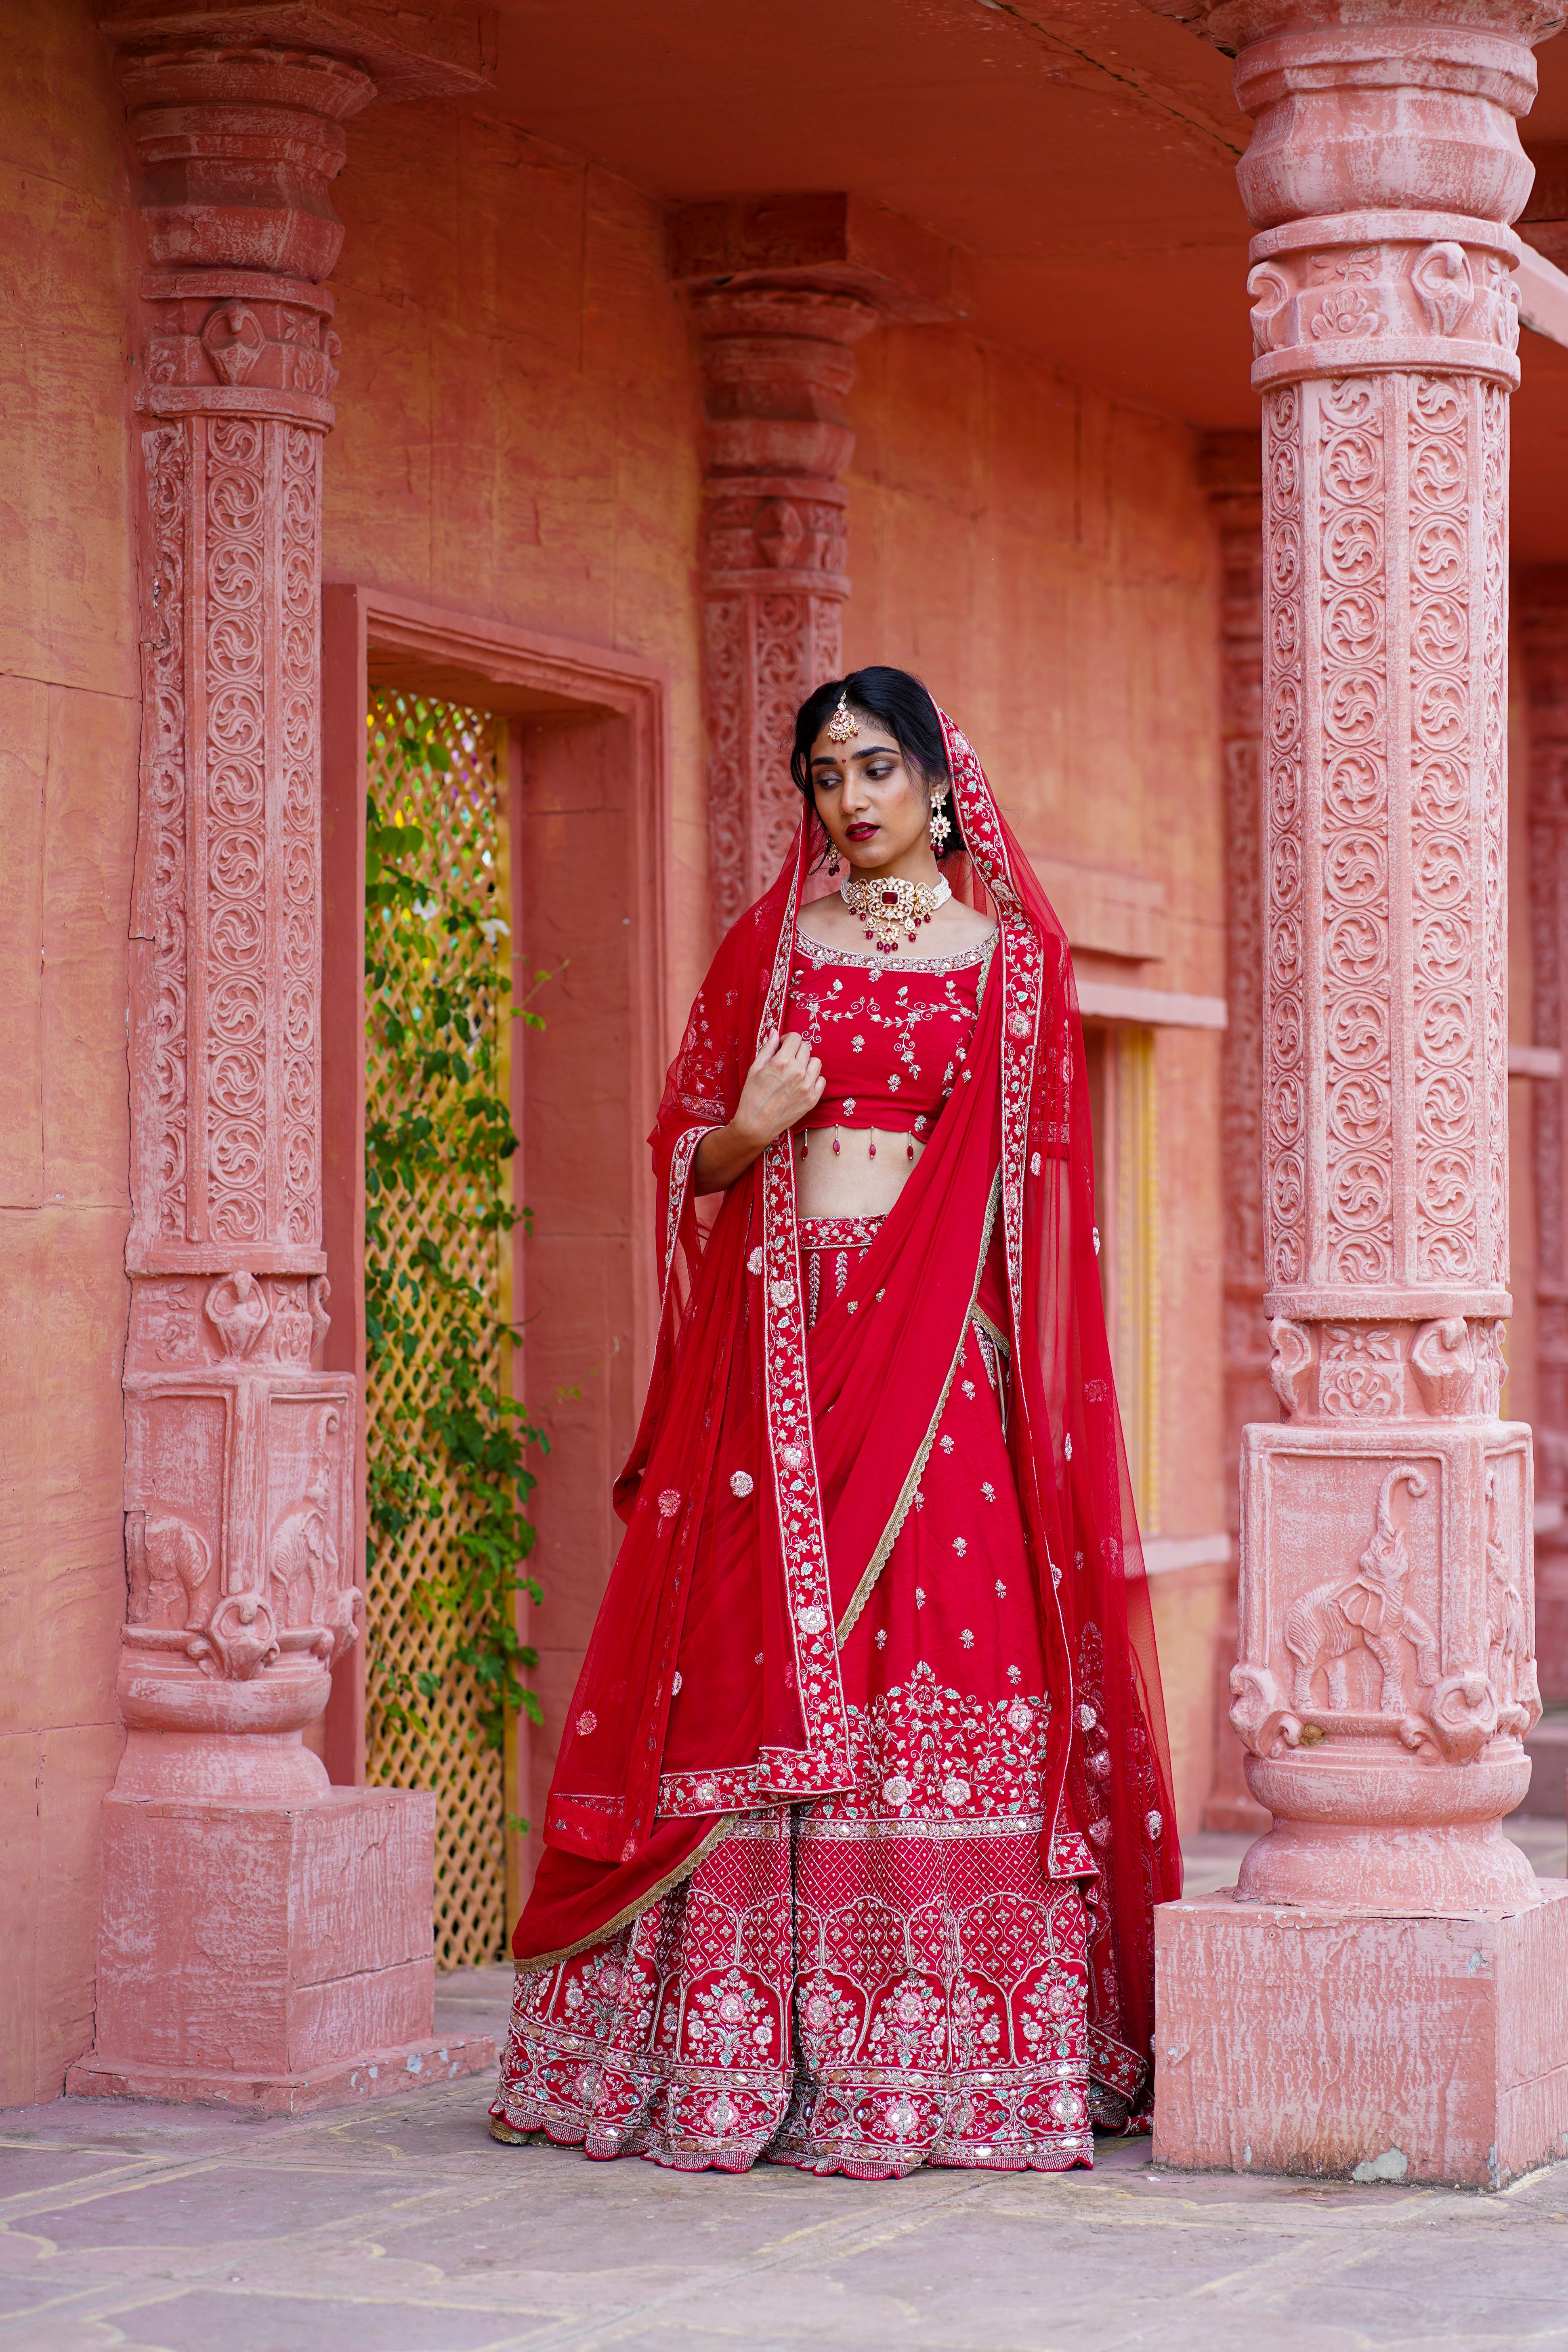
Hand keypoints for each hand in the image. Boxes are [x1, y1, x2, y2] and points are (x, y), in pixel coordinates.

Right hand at [692, 1030, 823, 1192]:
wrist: (756, 1125)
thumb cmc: (752, 1096)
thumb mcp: (755, 1068)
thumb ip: (767, 1048)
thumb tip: (775, 1032)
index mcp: (782, 1061)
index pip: (795, 1037)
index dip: (787, 1040)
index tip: (782, 1046)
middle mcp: (798, 1072)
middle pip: (806, 1048)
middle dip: (796, 1050)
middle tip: (786, 1060)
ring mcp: (807, 1086)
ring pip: (816, 1062)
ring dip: (807, 1063)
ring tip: (795, 1072)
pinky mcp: (812, 1099)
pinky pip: (821, 1080)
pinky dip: (813, 1079)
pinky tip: (801, 1084)